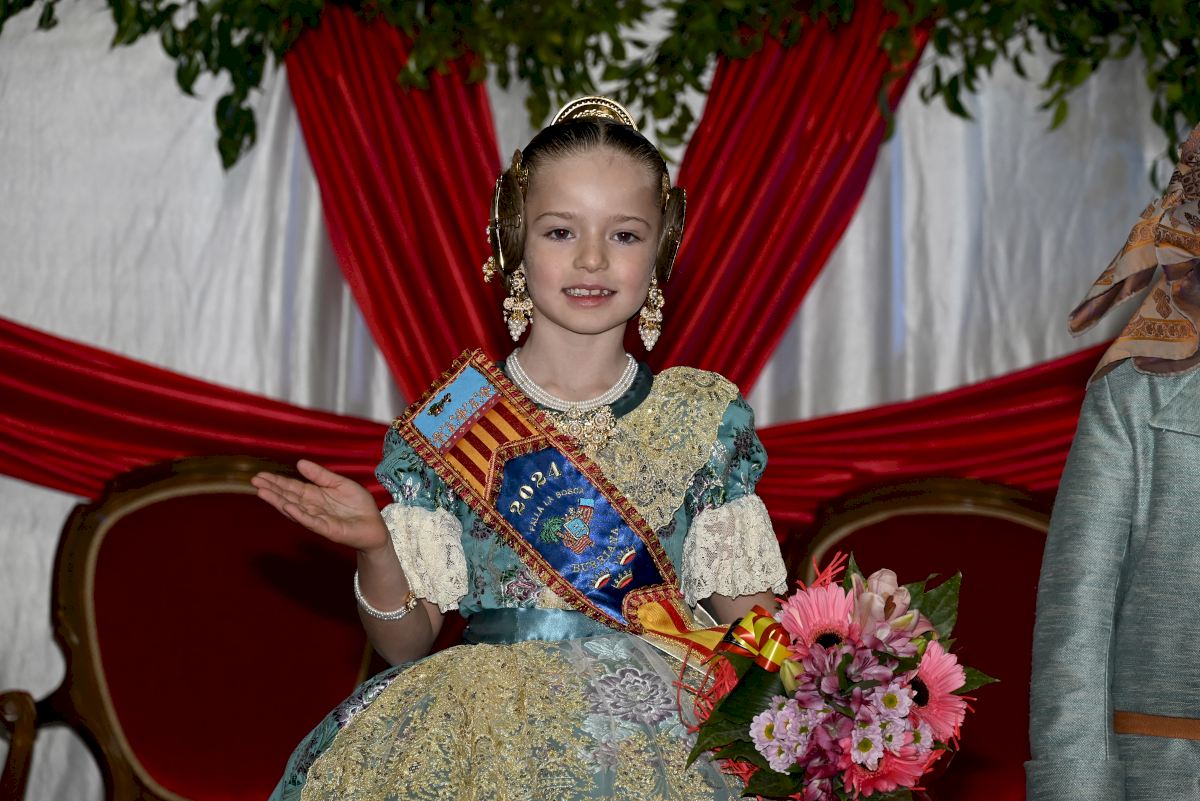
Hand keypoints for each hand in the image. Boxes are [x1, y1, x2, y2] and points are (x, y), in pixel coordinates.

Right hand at [251, 460, 388, 551]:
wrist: (374, 525)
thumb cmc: (358, 505)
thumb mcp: (339, 483)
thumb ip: (320, 475)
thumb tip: (299, 462)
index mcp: (315, 495)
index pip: (292, 487)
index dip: (276, 481)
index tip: (260, 476)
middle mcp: (311, 507)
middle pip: (287, 497)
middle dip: (271, 489)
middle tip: (254, 481)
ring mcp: (317, 519)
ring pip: (294, 509)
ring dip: (278, 501)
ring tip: (262, 492)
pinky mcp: (327, 529)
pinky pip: (310, 521)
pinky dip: (298, 514)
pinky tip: (287, 507)